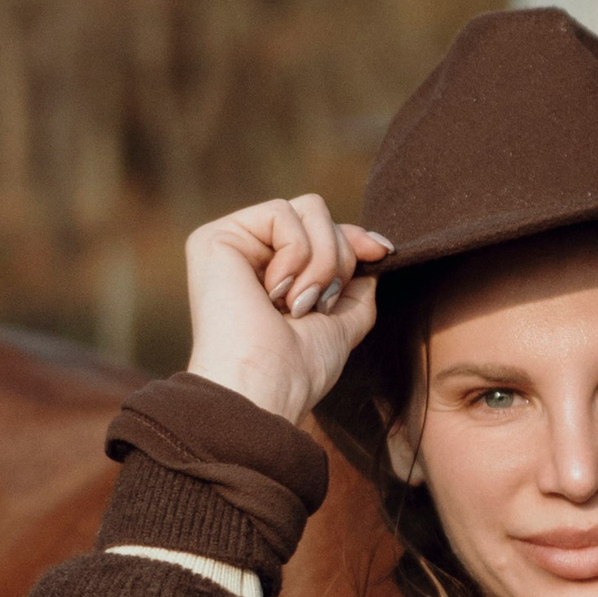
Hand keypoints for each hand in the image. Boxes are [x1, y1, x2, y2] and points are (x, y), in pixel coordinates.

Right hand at [185, 195, 394, 428]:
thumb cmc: (298, 370)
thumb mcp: (341, 324)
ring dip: (321, 261)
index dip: (355, 238)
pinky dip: (296, 253)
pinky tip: (276, 292)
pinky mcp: (214, 237)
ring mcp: (229, 244)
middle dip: (338, 259)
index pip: (321, 233)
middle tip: (318, 305)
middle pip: (319, 214)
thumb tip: (373, 249)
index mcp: (270, 276)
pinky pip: (282, 212)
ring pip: (307, 208)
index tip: (383, 253)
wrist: (265, 388)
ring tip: (299, 304)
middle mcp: (247, 256)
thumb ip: (354, 289)